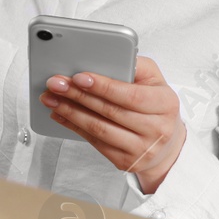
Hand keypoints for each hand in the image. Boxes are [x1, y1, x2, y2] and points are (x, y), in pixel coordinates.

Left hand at [39, 55, 184, 192]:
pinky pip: (94, 142)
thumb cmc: (155, 104)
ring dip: (70, 112)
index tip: (79, 77)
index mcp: (165, 103)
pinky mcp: (125, 161)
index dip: (103, 87)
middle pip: (110, 111)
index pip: (131, 95)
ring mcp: (141, 149)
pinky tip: (60, 114)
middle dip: (78, 96)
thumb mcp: (154, 79)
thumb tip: (107, 57)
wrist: (167, 143)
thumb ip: (134, 65)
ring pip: (99, 129)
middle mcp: (157, 129)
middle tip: (56, 84)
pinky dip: (73, 127)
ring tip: (51, 98)